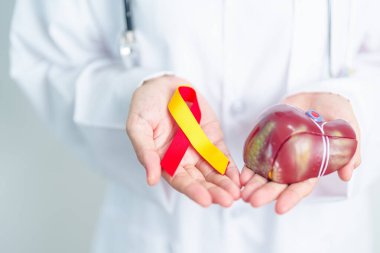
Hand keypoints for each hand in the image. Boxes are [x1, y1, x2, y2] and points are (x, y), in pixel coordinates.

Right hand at [126, 75, 239, 206]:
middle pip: (201, 180)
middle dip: (214, 191)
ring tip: (236, 193)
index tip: (205, 200)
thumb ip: (145, 152)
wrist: (163, 85)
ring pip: (214, 171)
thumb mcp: (138, 126)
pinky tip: (238, 178)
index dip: (193, 191)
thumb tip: (150, 179)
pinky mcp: (212, 138)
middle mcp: (183, 160)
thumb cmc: (145, 106)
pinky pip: (222, 155)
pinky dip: (230, 167)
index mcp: (164, 161)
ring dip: (225, 183)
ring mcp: (199, 149)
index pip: (180, 181)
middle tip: (227, 200)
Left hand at [241, 92, 360, 213]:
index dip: (292, 197)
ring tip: (243, 193)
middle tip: (253, 201)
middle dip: (266, 193)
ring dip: (254, 184)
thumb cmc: (336, 114)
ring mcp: (281, 153)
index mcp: (313, 166)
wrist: (318, 96)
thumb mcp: (349, 129)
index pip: (302, 185)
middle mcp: (295, 163)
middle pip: (280, 182)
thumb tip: (346, 174)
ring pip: (266, 172)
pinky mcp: (270, 141)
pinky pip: (257, 156)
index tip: (279, 208)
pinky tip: (241, 176)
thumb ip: (350, 150)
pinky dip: (249, 166)